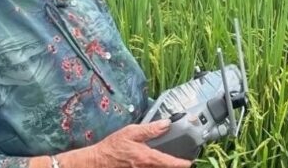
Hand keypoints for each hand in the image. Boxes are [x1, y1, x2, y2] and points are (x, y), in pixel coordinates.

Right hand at [67, 120, 192, 167]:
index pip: (169, 162)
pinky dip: (156, 167)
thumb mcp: (131, 132)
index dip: (181, 163)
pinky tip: (156, 163)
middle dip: (174, 166)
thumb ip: (150, 129)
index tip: (190, 162)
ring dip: (165, 166)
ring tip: (170, 161)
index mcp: (147, 158)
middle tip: (182, 161)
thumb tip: (166, 124)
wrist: (97, 161)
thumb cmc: (113, 147)